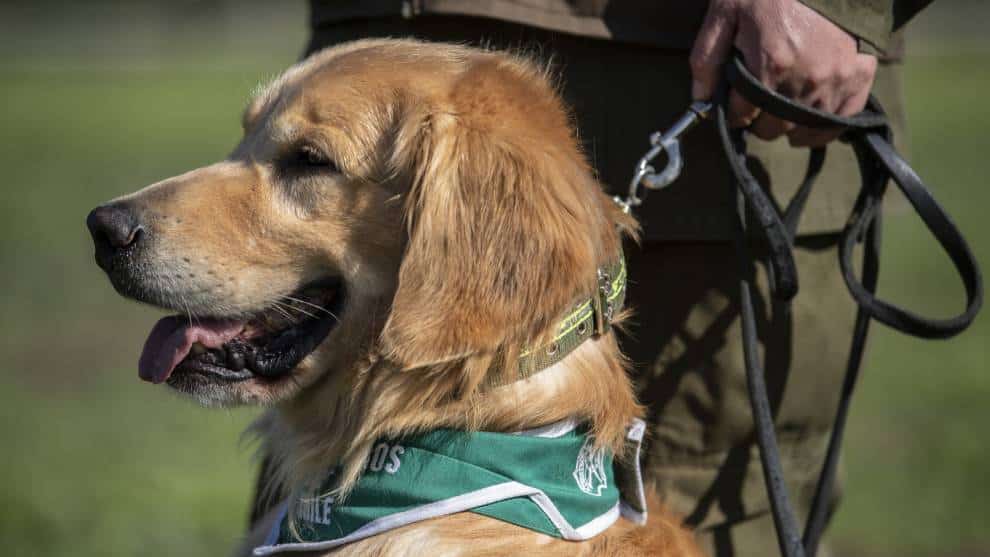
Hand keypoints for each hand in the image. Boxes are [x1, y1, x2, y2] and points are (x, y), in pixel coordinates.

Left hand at [689, 0, 877, 146]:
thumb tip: (700, 101)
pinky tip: (807, 121)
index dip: (733, 113)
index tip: (735, 104)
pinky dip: (820, 128)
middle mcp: (804, 79)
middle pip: (772, 128)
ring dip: (787, 124)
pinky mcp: (859, 76)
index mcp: (769, 64)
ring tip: (781, 107)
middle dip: (758, 120)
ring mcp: (835, 80)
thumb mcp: (725, 13)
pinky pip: (839, 122)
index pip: (741, 115)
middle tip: (757, 103)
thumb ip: (706, 59)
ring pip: (802, 129)